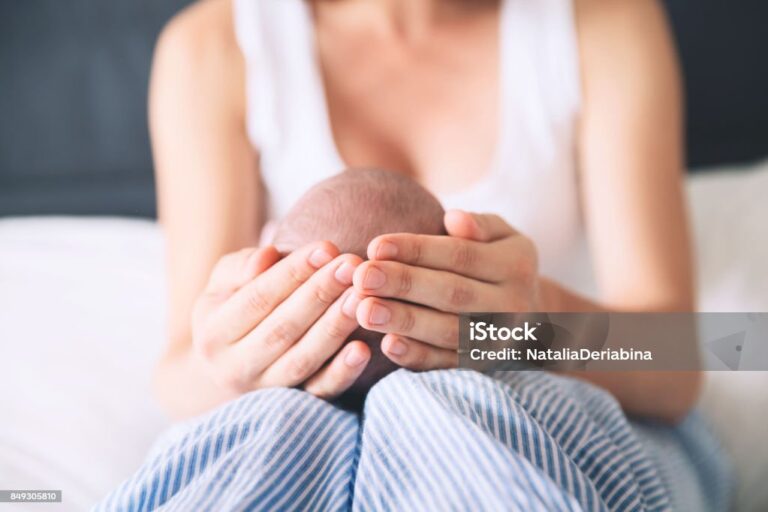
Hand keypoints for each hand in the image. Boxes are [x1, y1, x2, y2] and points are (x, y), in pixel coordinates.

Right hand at [191, 242, 369, 399]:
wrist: (228, 365)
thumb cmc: (232, 308)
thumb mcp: (223, 283)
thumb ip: (241, 266)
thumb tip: (267, 256)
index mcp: (212, 334)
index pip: (257, 298)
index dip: (293, 273)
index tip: (327, 248)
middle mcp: (233, 368)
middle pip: (283, 328)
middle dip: (320, 294)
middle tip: (352, 266)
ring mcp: (264, 391)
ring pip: (303, 359)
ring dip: (335, 327)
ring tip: (361, 297)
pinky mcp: (294, 406)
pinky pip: (319, 393)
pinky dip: (342, 373)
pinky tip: (364, 349)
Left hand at [352, 210, 539, 370]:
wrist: (532, 319)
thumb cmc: (498, 264)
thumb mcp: (503, 236)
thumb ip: (480, 224)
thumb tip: (454, 219)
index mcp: (515, 265)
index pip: (461, 255)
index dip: (417, 250)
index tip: (375, 246)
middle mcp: (512, 305)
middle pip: (452, 293)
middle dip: (404, 284)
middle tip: (362, 277)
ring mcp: (499, 340)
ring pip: (448, 331)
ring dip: (404, 321)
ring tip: (364, 310)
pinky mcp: (482, 367)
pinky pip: (449, 364)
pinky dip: (418, 357)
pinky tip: (387, 345)